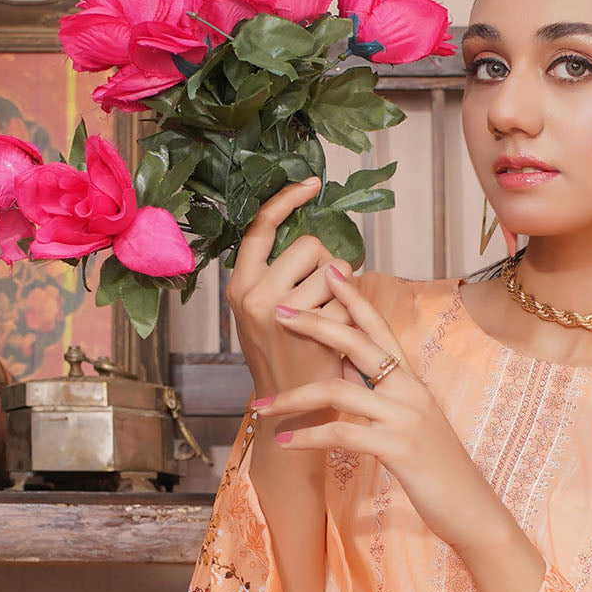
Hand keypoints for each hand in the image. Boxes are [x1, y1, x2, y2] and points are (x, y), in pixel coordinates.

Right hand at [225, 177, 353, 398]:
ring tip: (330, 318)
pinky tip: (338, 335)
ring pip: (335, 269)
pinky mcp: (310, 330)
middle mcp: (253, 294)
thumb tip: (315, 237)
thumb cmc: (283, 355)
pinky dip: (352, 313)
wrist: (288, 408)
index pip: (262, 226)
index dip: (287, 199)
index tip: (313, 183)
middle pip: (309, 244)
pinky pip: (347, 299)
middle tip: (324, 294)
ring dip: (344, 289)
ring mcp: (281, 312)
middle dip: (328, 262)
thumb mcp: (264, 311)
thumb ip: (278, 275)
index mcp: (239, 284)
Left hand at [255, 264, 517, 556]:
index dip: (355, 299)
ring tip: (262, 405)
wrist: (471, 508)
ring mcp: (405, 418)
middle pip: (359, 343)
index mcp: (412, 382)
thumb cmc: (438, 469)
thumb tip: (348, 372)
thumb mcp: (411, 423)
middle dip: (317, 324)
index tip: (329, 272)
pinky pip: (344, 434)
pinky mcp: (399, 449)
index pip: (381, 329)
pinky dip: (310, 437)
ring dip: (295, 397)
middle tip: (280, 312)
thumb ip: (384, 396)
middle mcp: (410, 391)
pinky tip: (287, 443)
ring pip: (340, 390)